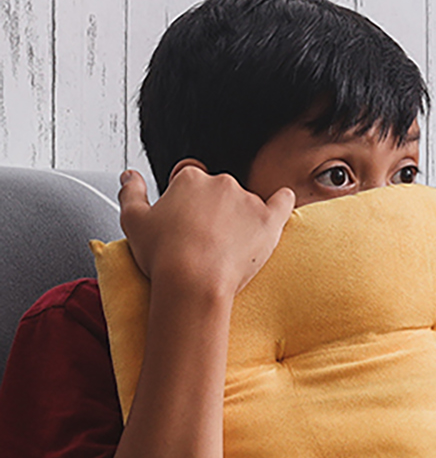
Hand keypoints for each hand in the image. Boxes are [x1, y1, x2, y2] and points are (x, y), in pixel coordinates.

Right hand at [118, 162, 293, 295]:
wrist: (192, 283)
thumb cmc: (162, 256)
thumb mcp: (132, 221)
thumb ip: (130, 192)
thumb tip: (129, 175)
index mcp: (190, 179)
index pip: (190, 177)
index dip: (185, 197)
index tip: (184, 218)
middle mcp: (221, 182)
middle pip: (218, 189)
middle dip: (211, 208)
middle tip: (202, 237)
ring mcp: (248, 199)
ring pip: (246, 200)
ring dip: (239, 215)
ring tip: (226, 245)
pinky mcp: (269, 219)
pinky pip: (283, 201)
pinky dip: (281, 201)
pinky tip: (278, 204)